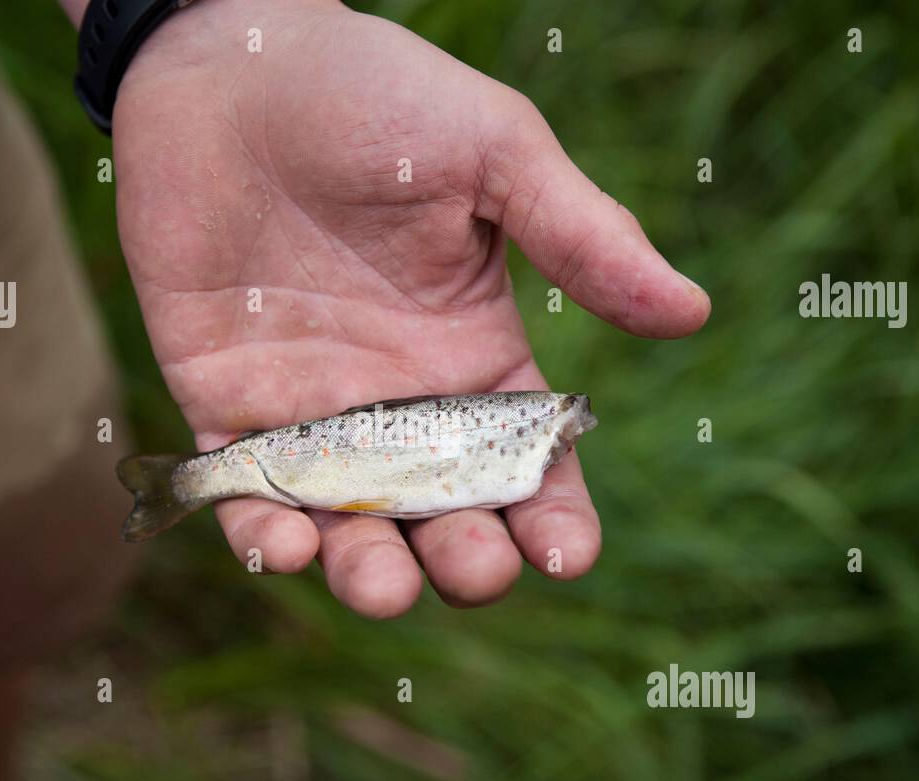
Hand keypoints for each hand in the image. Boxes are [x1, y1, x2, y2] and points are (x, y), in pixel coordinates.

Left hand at [111, 0, 708, 616]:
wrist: (232, 61)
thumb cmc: (374, 97)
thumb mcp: (494, 155)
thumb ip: (581, 237)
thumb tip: (691, 312)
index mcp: (476, 358)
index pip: (529, 467)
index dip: (555, 519)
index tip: (567, 555)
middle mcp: (399, 404)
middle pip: (444, 519)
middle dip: (466, 559)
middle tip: (475, 563)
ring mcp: (312, 411)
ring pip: (348, 528)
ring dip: (368, 573)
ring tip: (383, 581)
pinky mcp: (227, 404)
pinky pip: (246, 495)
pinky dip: (263, 532)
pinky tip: (284, 543)